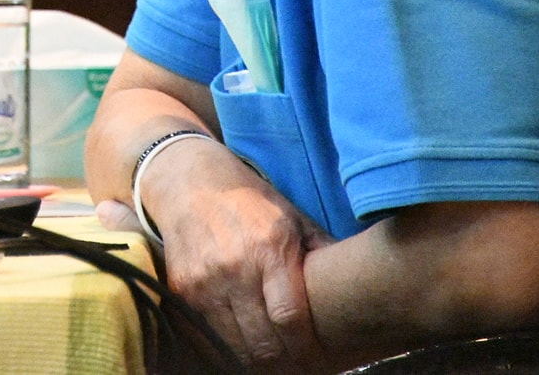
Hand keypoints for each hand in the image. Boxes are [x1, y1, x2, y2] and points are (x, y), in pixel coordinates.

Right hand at [142, 137, 334, 372]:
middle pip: (261, 340)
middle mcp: (234, 268)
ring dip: (255, 358)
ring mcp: (205, 280)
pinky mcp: (183, 288)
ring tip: (273, 359)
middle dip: (282, 361)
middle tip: (297, 365)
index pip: (289, 317)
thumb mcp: (291, 217)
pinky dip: (229, 342)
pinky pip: (211, 330)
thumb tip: (355, 280)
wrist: (190, 183)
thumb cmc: (250, 202)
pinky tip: (244, 341)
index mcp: (269, 249)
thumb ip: (320, 250)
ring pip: (234, 343)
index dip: (304, 347)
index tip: (316, 358)